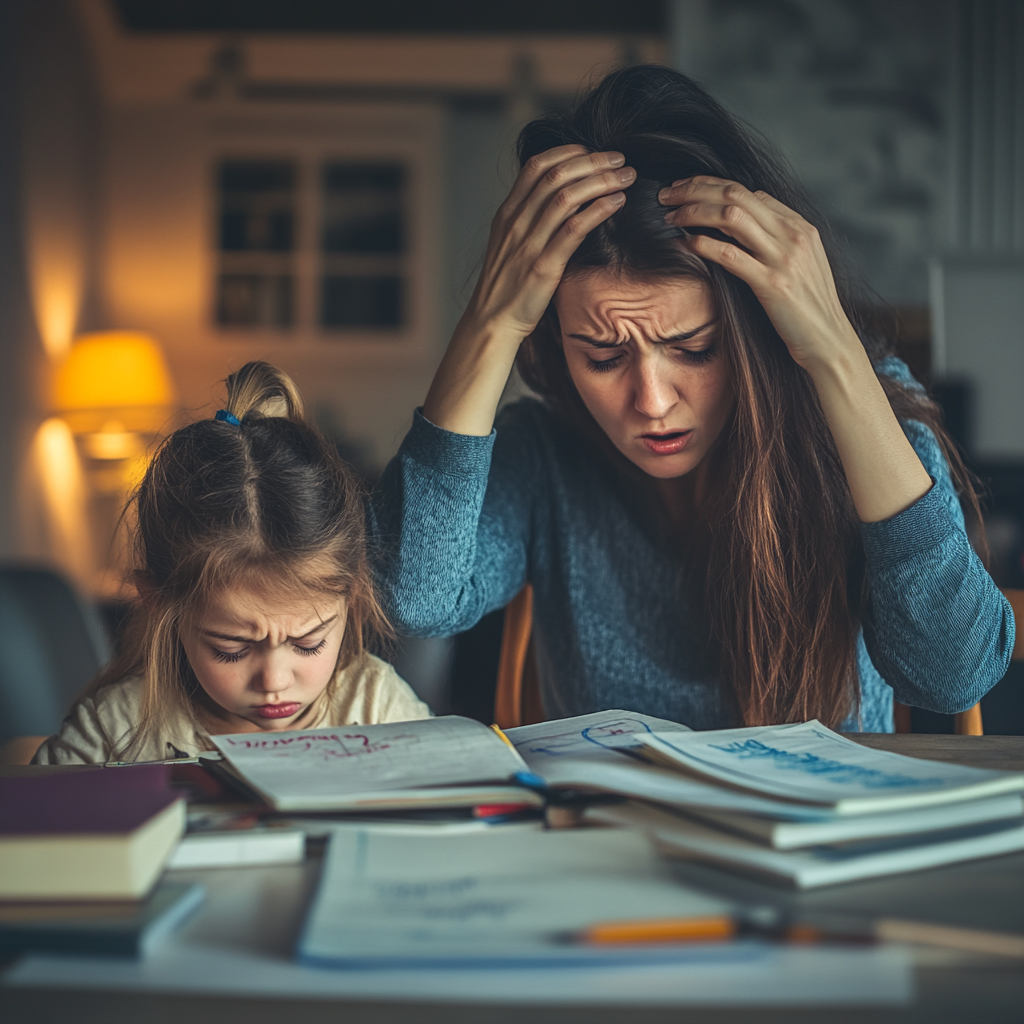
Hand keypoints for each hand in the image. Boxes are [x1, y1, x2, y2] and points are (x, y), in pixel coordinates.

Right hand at [423, 146, 634, 435]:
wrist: (492, 322)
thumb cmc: (505, 286)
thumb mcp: (509, 244)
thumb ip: (528, 220)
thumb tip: (559, 200)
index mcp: (507, 214)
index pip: (536, 167)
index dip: (568, 153)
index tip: (592, 152)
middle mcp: (516, 223)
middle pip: (556, 176)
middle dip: (592, 162)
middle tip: (619, 159)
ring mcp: (529, 244)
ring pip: (567, 197)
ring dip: (601, 181)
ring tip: (625, 177)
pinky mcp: (544, 266)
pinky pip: (575, 229)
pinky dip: (599, 210)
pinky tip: (617, 203)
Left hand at [660, 176, 931, 521]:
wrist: (829, 342)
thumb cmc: (807, 309)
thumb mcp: (800, 264)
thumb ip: (777, 236)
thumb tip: (750, 207)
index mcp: (799, 226)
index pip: (749, 191)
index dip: (711, 185)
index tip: (684, 190)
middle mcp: (793, 235)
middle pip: (736, 194)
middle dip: (695, 189)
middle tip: (666, 194)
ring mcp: (784, 258)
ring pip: (731, 216)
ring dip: (694, 211)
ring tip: (670, 216)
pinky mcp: (772, 283)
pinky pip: (730, 254)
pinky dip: (702, 244)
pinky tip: (683, 243)